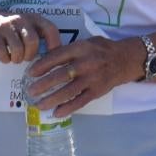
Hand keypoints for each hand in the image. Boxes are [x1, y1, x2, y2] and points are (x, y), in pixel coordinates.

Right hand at [0, 10, 61, 64]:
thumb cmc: (12, 30)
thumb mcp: (27, 28)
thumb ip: (41, 37)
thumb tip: (56, 58)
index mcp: (33, 18)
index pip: (50, 28)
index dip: (54, 43)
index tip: (51, 55)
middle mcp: (21, 19)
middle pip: (32, 41)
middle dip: (30, 55)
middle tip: (26, 58)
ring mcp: (5, 25)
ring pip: (18, 49)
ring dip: (17, 59)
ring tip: (15, 58)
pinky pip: (3, 53)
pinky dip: (5, 59)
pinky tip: (5, 57)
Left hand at [25, 34, 145, 115]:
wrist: (126, 59)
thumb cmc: (102, 49)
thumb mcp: (86, 42)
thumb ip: (69, 49)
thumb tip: (46, 59)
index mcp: (81, 48)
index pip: (57, 57)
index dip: (42, 65)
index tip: (30, 73)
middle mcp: (86, 64)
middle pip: (60, 75)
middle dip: (43, 85)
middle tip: (30, 91)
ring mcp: (92, 79)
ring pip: (68, 91)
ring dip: (52, 99)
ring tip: (39, 105)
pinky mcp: (97, 91)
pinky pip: (80, 101)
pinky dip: (68, 108)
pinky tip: (56, 113)